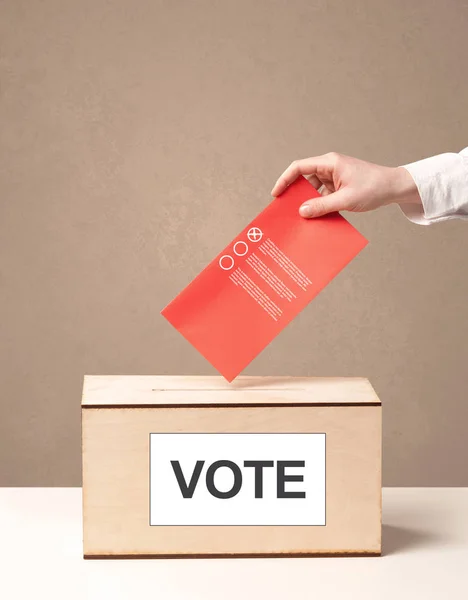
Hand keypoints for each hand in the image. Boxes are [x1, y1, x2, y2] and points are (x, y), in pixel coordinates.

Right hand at [271, 152, 421, 217]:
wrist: (395, 187)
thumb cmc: (373, 188)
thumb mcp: (346, 199)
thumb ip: (322, 206)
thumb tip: (301, 212)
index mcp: (329, 163)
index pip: (299, 167)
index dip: (284, 180)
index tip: (276, 194)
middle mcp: (329, 167)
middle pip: (303, 179)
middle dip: (294, 194)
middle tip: (285, 210)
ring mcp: (334, 177)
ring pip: (312, 189)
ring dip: (308, 202)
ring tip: (300, 217)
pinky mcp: (339, 186)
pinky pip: (322, 195)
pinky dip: (318, 205)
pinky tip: (316, 218)